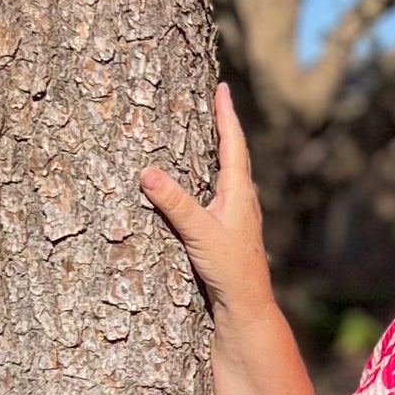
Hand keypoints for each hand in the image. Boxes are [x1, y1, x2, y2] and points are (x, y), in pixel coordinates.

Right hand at [141, 82, 272, 319]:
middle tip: (218, 100)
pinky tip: (209, 183)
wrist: (248, 306)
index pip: (233, 143)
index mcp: (239, 193)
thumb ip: (174, 204)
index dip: (226, 114)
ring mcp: (240, 216)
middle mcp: (243, 200)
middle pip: (235, 153)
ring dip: (222, 150)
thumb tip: (147, 173)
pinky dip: (216, 175)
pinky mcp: (233, 231)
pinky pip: (224, 191)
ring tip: (213, 132)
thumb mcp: (199, 234)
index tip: (223, 88)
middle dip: (225, 126)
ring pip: (231, 173)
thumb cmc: (230, 270)